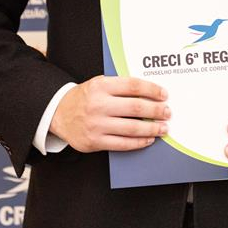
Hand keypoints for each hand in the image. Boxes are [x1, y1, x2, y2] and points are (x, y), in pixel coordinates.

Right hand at [50, 75, 169, 152]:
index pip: (133, 86)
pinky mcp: (94, 142)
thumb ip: (120, 86)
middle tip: (168, 112)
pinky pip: (122, 144)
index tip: (164, 94)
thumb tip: (150, 93)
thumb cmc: (86, 97)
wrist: (59, 112)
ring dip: (151, 129)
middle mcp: (98, 105)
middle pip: (136, 108)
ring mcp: (96, 125)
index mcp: (101, 86)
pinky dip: (138, 142)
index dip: (152, 90)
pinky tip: (148, 139)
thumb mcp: (99, 83)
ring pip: (131, 128)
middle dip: (156, 111)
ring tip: (163, 128)